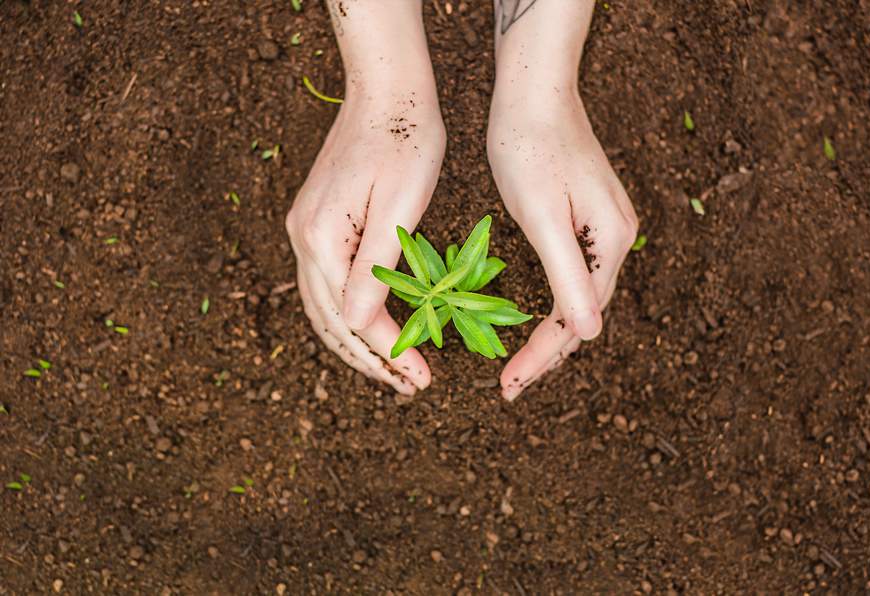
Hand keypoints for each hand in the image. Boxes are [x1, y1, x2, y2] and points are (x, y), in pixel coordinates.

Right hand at [286, 93, 445, 394]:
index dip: (390, 352)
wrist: (387, 91)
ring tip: (392, 369)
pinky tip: (370, 328)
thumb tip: (357, 326)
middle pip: (330, 321)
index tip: (422, 379)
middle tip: (409, 386)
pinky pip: (325, 285)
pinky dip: (347, 315)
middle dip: (371, 359)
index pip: (355, 316)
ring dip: (356, 344)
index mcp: (323, 237)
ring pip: (323, 308)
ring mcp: (305, 230)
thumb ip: (375, 269)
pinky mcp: (316, 223)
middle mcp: (304, 238)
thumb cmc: (406, 141)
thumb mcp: (400, 208)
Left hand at [487, 90, 638, 400]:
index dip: (543, 357)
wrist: (534, 91)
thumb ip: (568, 274)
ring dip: (549, 336)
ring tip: (519, 368)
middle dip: (547, 356)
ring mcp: (605, 229)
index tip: (509, 386)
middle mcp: (617, 239)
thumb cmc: (529, 147)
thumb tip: (590, 334)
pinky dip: (550, 306)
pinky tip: (531, 320)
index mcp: (611, 241)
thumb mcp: (543, 216)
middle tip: (510, 388)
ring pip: (577, 299)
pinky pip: (572, 277)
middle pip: (583, 314)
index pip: (577, 317)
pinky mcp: (586, 220)